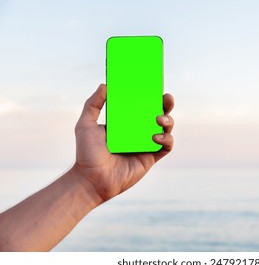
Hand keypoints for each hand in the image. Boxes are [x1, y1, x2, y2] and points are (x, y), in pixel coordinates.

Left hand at [72, 84, 173, 202]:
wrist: (91, 179)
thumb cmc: (87, 153)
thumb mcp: (85, 125)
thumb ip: (92, 104)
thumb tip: (104, 85)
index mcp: (126, 122)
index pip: (142, 104)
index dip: (150, 95)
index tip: (154, 84)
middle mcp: (138, 131)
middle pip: (158, 113)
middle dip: (166, 104)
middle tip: (166, 97)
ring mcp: (146, 143)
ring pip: (166, 128)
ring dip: (167, 120)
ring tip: (158, 119)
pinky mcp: (151, 157)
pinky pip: (166, 145)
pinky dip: (166, 139)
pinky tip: (154, 137)